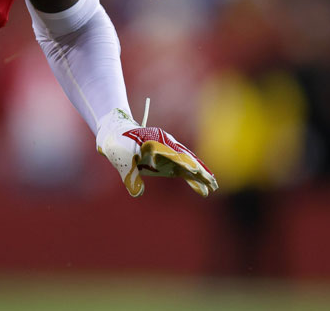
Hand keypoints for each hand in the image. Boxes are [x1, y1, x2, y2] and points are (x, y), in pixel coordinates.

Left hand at [95, 108, 217, 197]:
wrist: (116, 135)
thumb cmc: (118, 146)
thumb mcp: (122, 162)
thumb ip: (130, 177)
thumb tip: (138, 194)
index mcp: (156, 141)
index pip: (173, 153)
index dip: (184, 162)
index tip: (194, 170)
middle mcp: (166, 145)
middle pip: (186, 158)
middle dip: (199, 170)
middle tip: (212, 182)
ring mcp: (169, 152)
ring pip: (189, 164)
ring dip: (201, 176)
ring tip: (213, 187)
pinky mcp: (169, 161)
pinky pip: (184, 171)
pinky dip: (193, 180)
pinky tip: (203, 191)